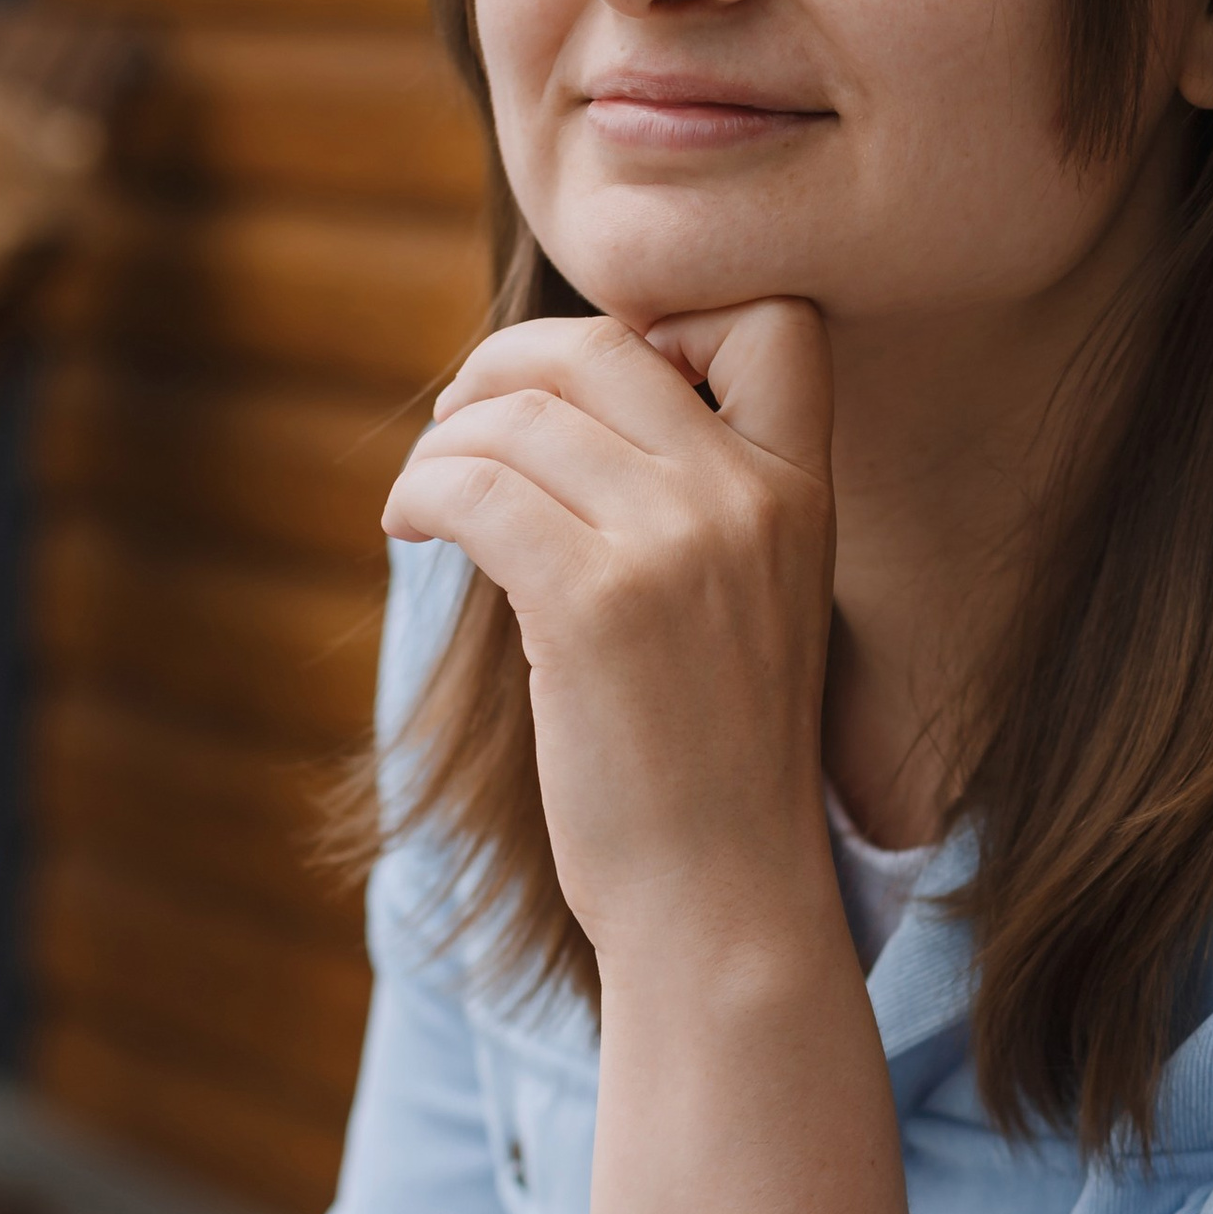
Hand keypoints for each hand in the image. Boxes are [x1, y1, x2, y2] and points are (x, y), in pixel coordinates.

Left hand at [384, 302, 837, 965]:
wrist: (723, 898)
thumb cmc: (713, 759)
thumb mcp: (745, 600)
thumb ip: (690, 497)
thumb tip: (542, 400)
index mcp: (804, 491)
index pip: (766, 316)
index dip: (664, 317)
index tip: (592, 389)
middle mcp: (750, 499)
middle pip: (600, 344)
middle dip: (503, 366)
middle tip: (461, 424)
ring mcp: (676, 547)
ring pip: (516, 415)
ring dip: (442, 445)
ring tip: (424, 501)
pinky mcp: (593, 605)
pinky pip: (472, 489)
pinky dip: (421, 494)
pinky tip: (409, 531)